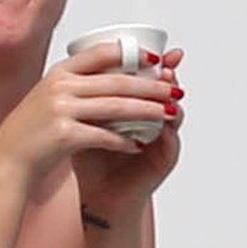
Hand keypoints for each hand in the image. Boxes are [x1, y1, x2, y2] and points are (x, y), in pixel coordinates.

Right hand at [0, 43, 182, 189]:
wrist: (7, 162)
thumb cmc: (30, 133)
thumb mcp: (48, 97)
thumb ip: (75, 85)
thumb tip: (112, 76)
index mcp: (59, 73)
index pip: (102, 53)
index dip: (132, 53)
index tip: (155, 57)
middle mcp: (60, 86)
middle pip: (117, 81)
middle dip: (151, 85)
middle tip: (173, 89)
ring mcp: (61, 110)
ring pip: (116, 106)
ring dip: (147, 111)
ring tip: (167, 114)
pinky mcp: (65, 135)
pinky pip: (105, 136)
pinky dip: (125, 141)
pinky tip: (138, 145)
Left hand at [71, 47, 184, 220]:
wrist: (96, 198)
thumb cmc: (92, 162)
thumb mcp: (86, 123)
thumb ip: (87, 98)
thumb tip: (73, 64)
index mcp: (135, 111)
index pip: (147, 82)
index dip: (151, 65)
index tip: (147, 49)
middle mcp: (152, 123)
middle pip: (165, 92)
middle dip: (166, 76)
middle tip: (164, 62)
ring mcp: (161, 141)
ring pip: (173, 113)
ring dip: (171, 98)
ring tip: (167, 85)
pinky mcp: (163, 161)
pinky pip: (171, 142)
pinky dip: (169, 130)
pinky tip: (165, 120)